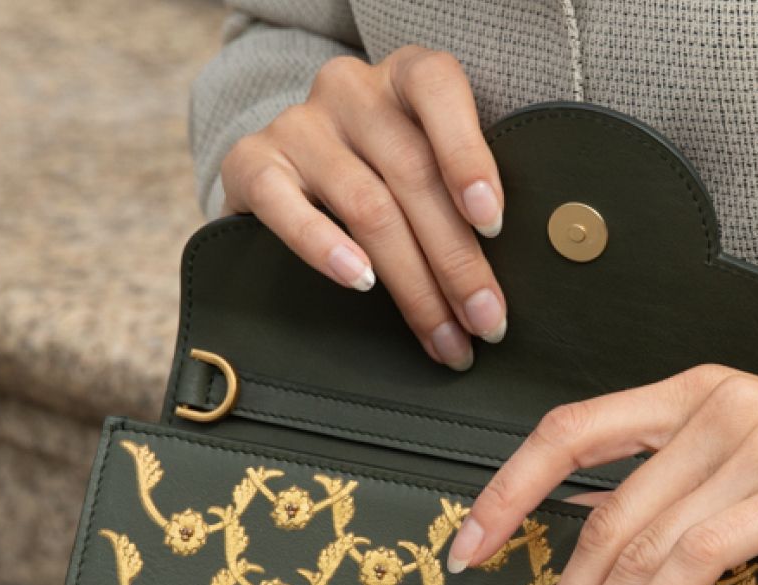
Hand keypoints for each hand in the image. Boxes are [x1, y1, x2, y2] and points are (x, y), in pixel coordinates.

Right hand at [218, 46, 504, 369]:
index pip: (439, 91)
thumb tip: (506, 280)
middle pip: (412, 174)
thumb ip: (462, 193)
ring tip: (443, 335)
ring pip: (366, 205)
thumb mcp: (430, 164)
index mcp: (406, 76)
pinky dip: (324, 247)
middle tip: (486, 322)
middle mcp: (351, 90)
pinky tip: (359, 283)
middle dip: (456, 261)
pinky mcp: (250, 163)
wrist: (288, 175)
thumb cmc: (385, 176)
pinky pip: (285, 205)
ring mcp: (298, 124)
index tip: (494, 226)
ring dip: (412, 282)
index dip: (469, 155)